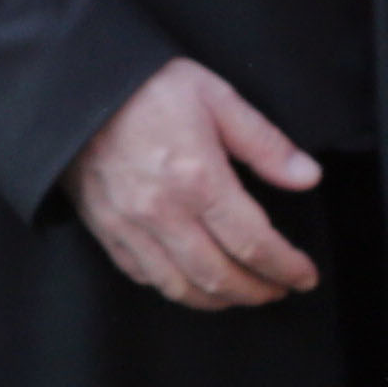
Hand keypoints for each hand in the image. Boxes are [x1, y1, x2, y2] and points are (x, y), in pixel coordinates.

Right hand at [70, 58, 321, 310]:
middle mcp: (164, 212)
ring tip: (242, 294)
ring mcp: (130, 226)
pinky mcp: (106, 229)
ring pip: (181, 287)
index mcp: (199, 179)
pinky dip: (175, 289)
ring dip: (219, 300)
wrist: (79, 86)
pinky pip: (143, 275)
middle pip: (220, 276)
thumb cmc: (149, 86)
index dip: (286, 267)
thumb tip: (308, 177)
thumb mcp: (217, 98)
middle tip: (279, 289)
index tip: (305, 276)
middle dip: (258, 291)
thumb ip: (265, 143)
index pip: (254, 243)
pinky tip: (193, 282)